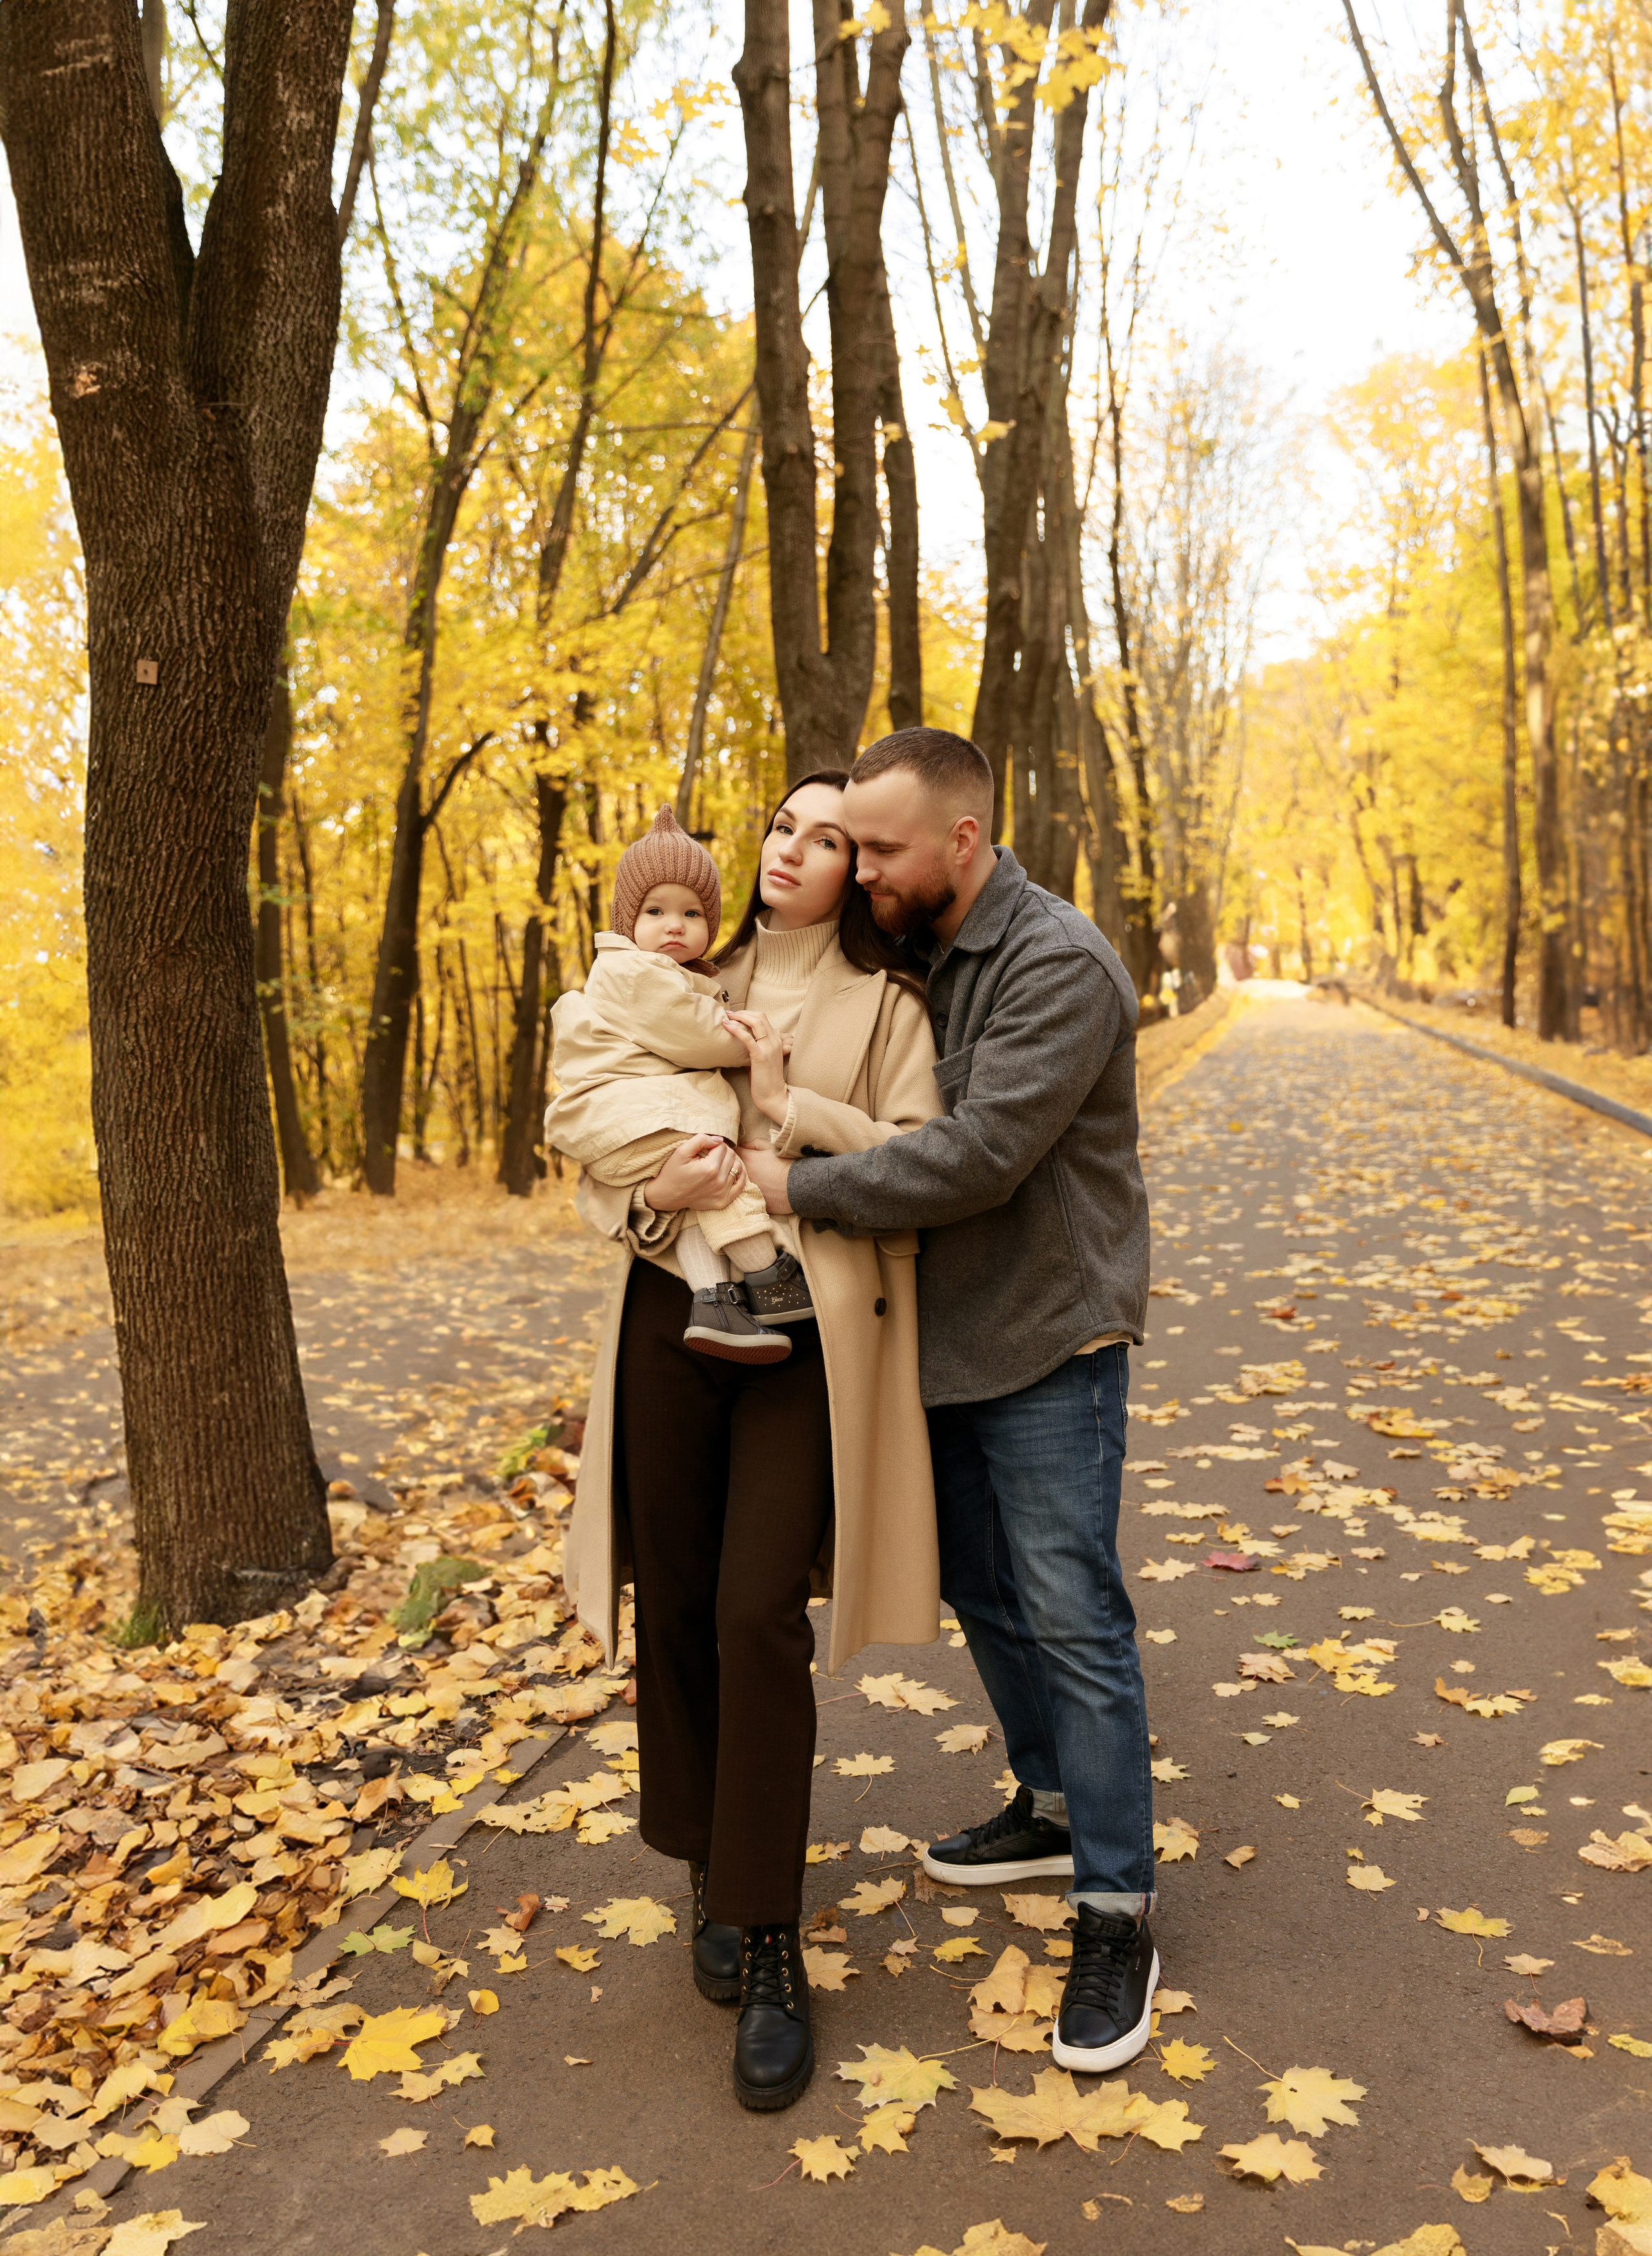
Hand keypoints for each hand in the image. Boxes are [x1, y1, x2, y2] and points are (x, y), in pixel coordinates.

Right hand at [643, 1133, 744, 1212]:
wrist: (667, 1195)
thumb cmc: (673, 1171)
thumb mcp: (682, 1151)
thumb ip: (701, 1140)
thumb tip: (719, 1139)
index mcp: (710, 1168)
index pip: (722, 1146)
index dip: (713, 1144)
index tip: (704, 1149)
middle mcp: (719, 1182)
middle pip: (732, 1156)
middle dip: (722, 1152)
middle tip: (710, 1155)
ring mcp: (722, 1193)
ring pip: (738, 1167)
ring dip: (730, 1162)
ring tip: (717, 1163)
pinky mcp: (723, 1201)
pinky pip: (741, 1184)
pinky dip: (739, 1175)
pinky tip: (730, 1171)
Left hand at [722, 1009, 790, 1125]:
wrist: (774, 1097)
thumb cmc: (765, 1081)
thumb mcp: (762, 1060)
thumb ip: (755, 1049)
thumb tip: (740, 1044)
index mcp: (777, 1041)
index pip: (764, 1019)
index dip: (748, 1014)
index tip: (736, 1016)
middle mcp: (775, 1042)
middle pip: (760, 1016)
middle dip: (743, 1012)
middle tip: (730, 1014)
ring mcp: (769, 1048)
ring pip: (756, 1022)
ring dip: (739, 1017)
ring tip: (727, 1017)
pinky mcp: (761, 1056)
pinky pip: (748, 1037)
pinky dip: (736, 1029)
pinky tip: (726, 1026)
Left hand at [738, 1141, 794, 1215]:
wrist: (799, 1185)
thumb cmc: (786, 1163)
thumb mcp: (771, 1147)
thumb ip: (755, 1143)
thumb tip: (744, 1145)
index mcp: (747, 1159)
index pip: (734, 1153)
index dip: (738, 1152)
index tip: (744, 1154)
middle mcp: (744, 1174)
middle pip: (735, 1169)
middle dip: (739, 1166)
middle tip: (751, 1166)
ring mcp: (747, 1188)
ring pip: (740, 1182)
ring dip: (744, 1179)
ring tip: (757, 1178)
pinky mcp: (753, 1199)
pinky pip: (748, 1194)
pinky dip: (752, 1191)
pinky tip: (762, 1189)